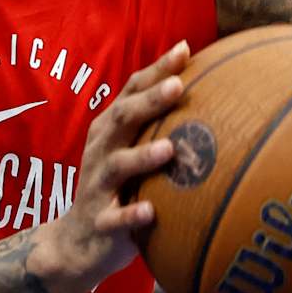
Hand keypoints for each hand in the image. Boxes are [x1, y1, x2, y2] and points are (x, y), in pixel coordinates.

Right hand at [31, 40, 191, 292]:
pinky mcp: (100, 222)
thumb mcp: (129, 152)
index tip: (185, 50)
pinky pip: (115, 219)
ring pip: (117, 166)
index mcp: (110, 130)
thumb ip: (158, 126)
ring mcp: (97, 187)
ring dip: (142, 157)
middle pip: (122, 119)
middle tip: (178, 86)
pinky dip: (131, 215)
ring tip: (170, 149)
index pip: (130, 91)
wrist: (76, 242)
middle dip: (149, 101)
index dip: (155, 70)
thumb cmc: (117, 188)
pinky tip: (150, 212)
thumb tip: (215, 96)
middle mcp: (101, 151)